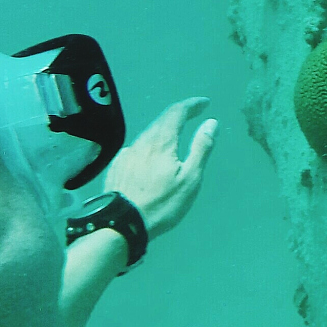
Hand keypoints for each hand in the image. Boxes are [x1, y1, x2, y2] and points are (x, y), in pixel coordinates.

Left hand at [103, 97, 216, 239]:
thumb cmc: (162, 203)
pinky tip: (149, 155)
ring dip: (162, 129)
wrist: (122, 223)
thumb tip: (210, 122)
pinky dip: (148, 145)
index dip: (191, 105)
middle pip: (160, 120)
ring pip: (147, 134)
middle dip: (178, 114)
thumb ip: (201, 148)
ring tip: (173, 134)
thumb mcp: (190, 179)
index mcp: (161, 142)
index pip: (177, 112)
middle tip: (191, 114)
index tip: (204, 103)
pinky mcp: (116, 167)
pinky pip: (136, 148)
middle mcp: (142, 142)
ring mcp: (126, 154)